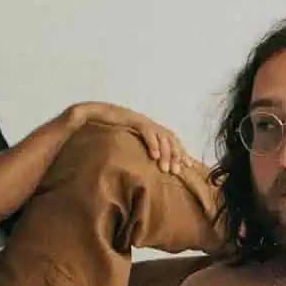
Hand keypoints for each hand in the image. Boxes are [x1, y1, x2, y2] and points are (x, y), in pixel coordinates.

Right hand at [72, 102, 193, 175]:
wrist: (95, 113)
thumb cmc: (110, 130)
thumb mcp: (128, 143)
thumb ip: (138, 151)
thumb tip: (147, 167)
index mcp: (151, 129)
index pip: (172, 140)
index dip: (181, 152)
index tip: (190, 167)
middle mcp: (150, 124)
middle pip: (170, 139)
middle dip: (176, 156)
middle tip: (176, 172)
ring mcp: (142, 120)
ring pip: (161, 136)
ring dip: (165, 153)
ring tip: (165, 169)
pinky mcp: (133, 119)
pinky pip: (146, 131)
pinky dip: (152, 143)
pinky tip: (154, 156)